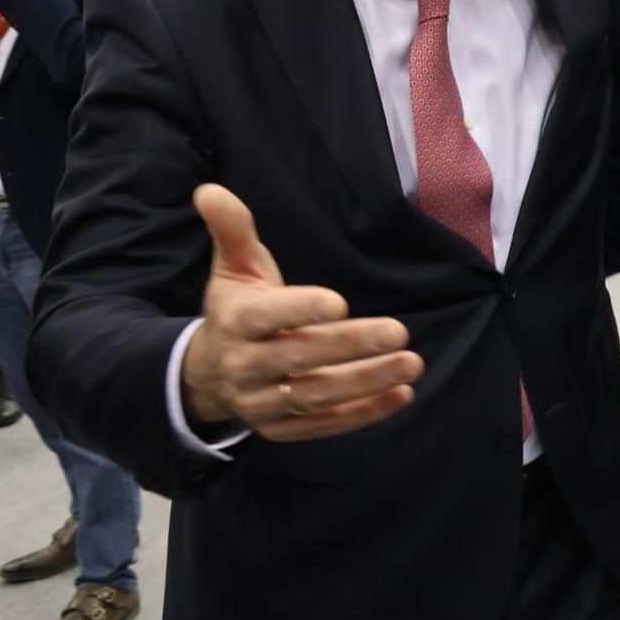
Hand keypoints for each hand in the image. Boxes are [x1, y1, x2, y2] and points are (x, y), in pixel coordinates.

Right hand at [181, 184, 422, 441]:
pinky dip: (364, 413)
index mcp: (234, 322)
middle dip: (350, 346)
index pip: (265, 317)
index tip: (341, 302)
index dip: (301, 309)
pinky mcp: (282, 428)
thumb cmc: (236, 310)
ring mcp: (263, 402)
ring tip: (411, 363)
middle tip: (399, 331)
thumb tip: (209, 190)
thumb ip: (232, 231)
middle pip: (299, 357)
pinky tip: (402, 395)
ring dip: (367, 381)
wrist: (208, 373)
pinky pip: (325, 424)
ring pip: (316, 395)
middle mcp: (245, 366)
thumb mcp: (233, 268)